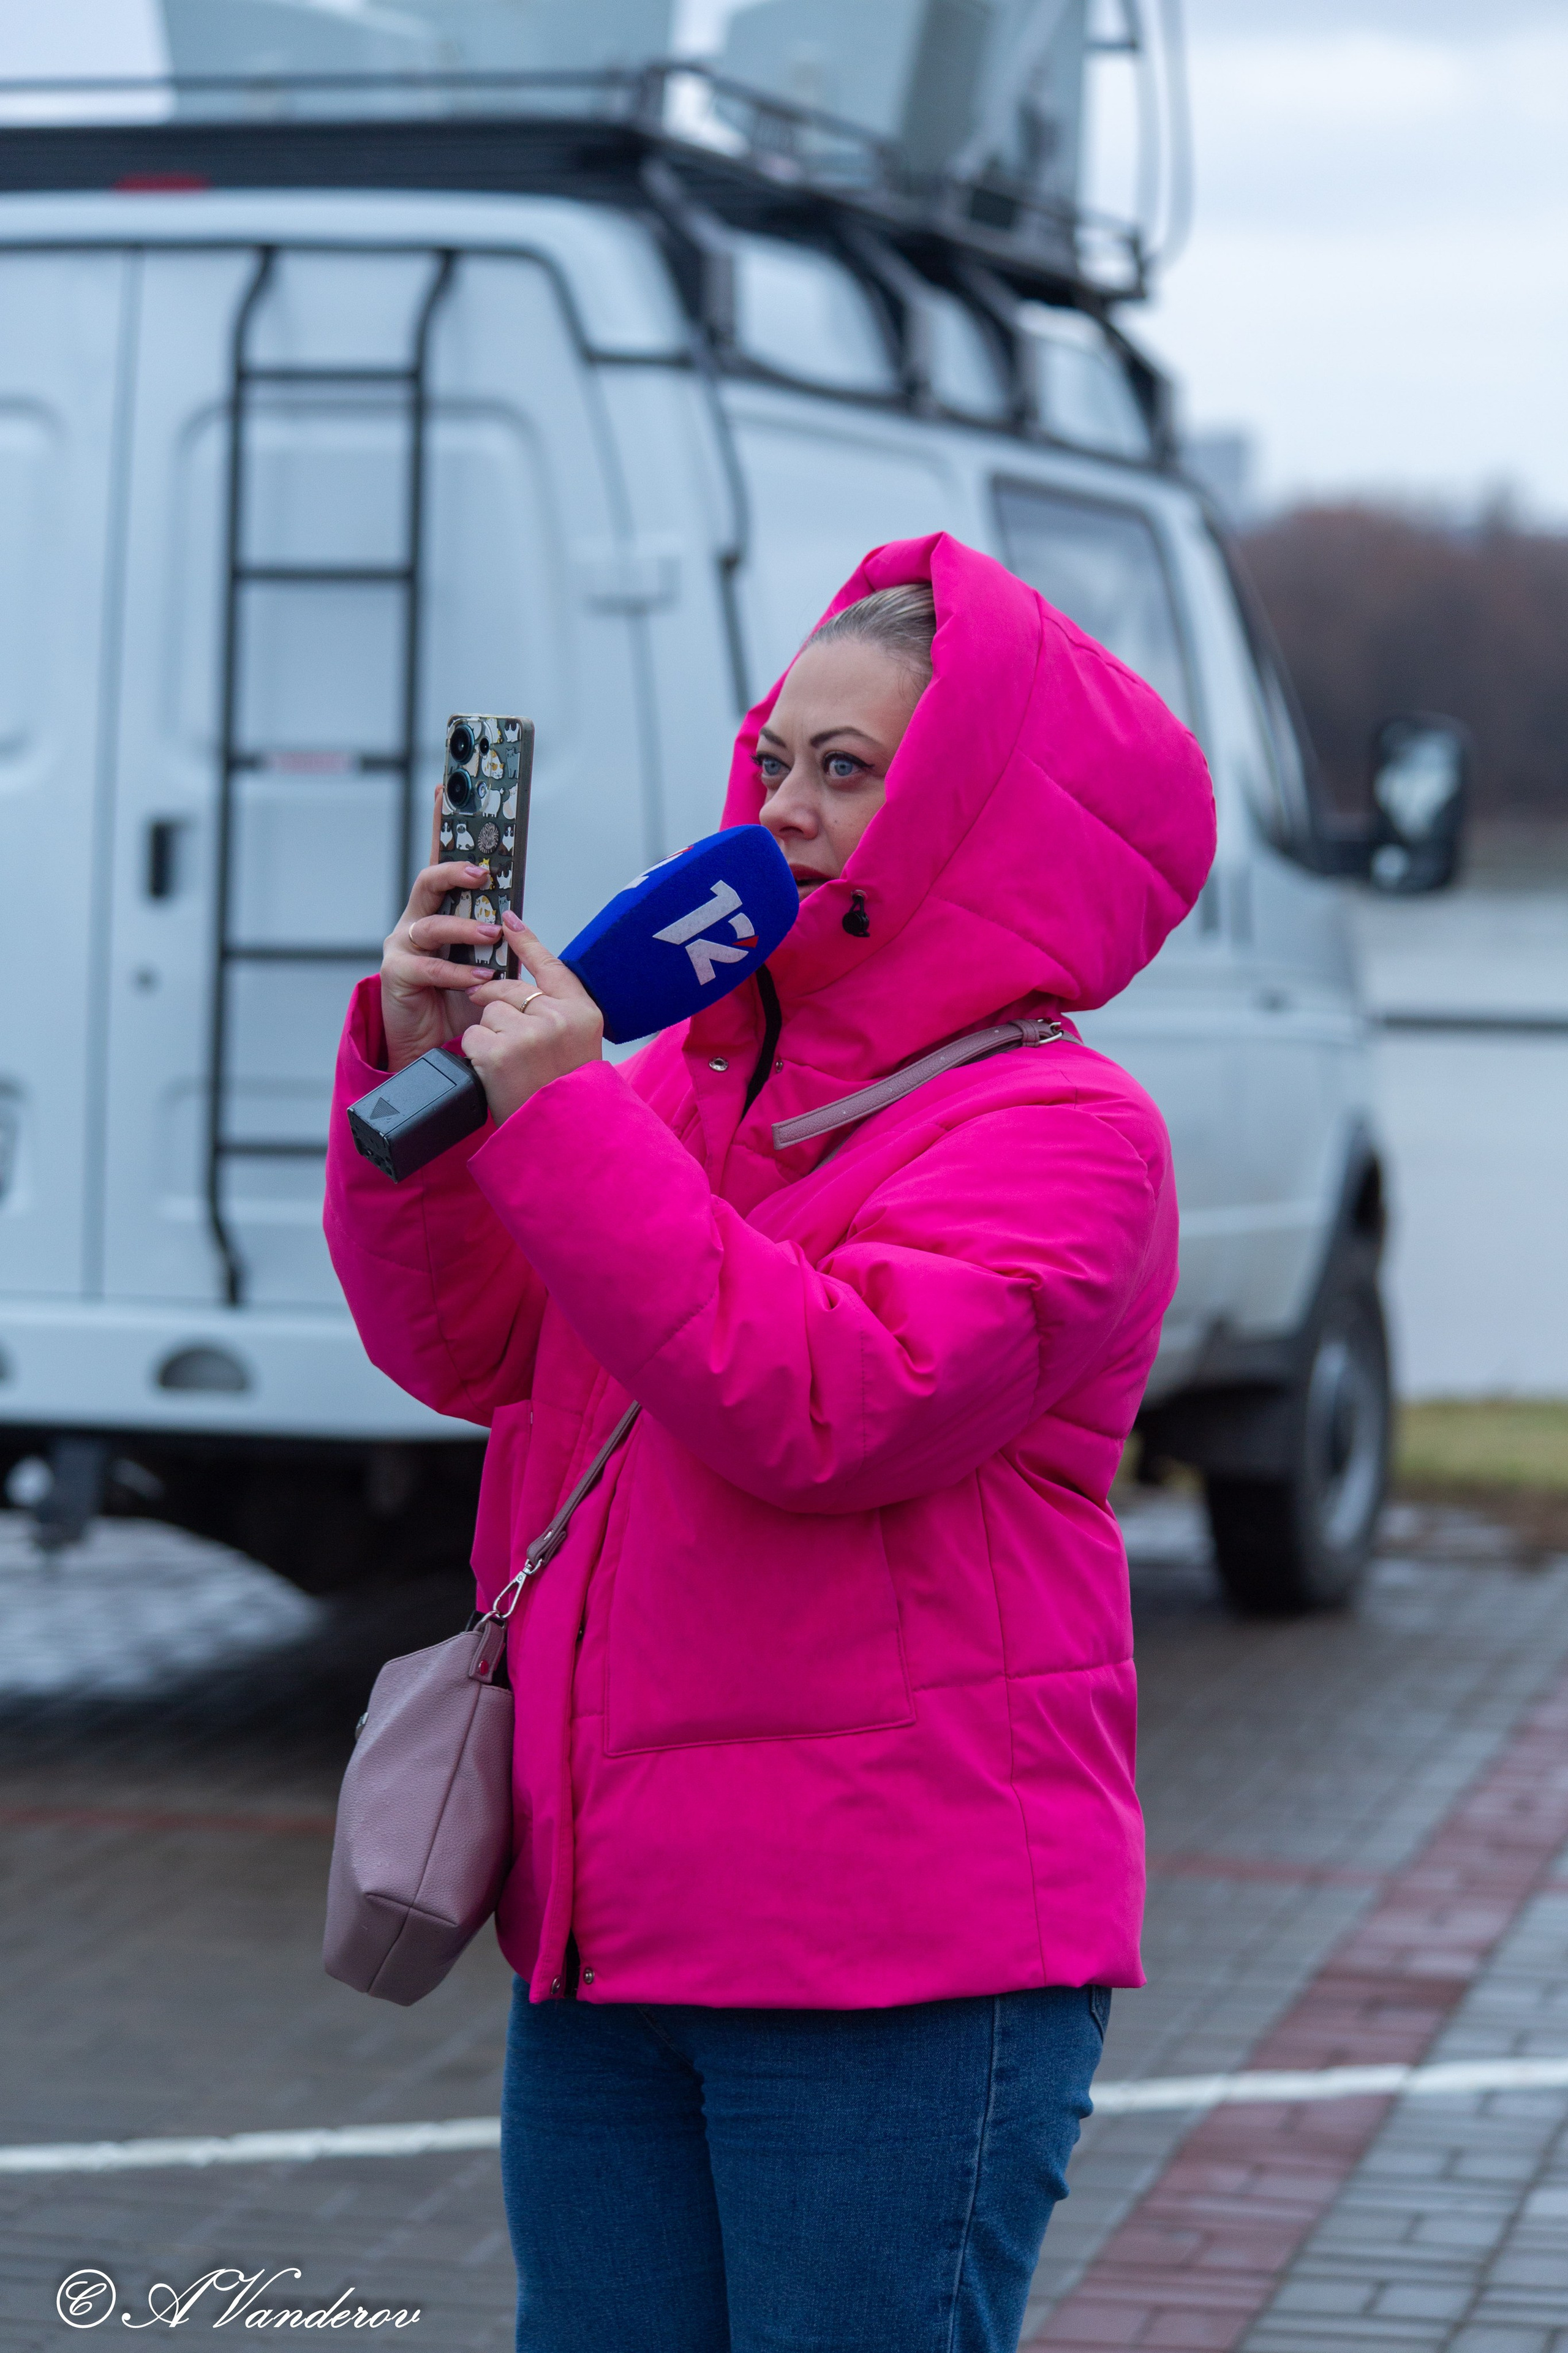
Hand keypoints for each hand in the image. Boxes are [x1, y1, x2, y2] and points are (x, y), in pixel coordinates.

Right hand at [380, 786, 505, 1072]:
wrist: (437, 1048)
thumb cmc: (464, 1002)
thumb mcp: (489, 963)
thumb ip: (498, 938)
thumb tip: (519, 917)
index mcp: (439, 910)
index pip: (439, 860)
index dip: (439, 825)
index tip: (446, 789)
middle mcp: (417, 921)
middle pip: (429, 880)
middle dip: (456, 872)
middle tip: (483, 874)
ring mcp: (403, 945)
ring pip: (431, 923)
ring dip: (465, 928)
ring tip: (491, 934)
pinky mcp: (397, 973)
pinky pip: (428, 965)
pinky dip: (457, 970)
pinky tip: (480, 976)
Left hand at [460, 912, 603, 1124]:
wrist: (561, 1135)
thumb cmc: (564, 1090)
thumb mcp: (576, 1043)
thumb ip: (557, 1008)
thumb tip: (519, 977)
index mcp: (583, 1012)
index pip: (552, 966)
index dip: (527, 941)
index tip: (508, 919)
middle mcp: (559, 1018)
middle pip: (510, 990)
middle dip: (501, 1012)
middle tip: (515, 1047)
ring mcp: (529, 1034)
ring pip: (489, 1013)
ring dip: (490, 1037)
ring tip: (512, 1067)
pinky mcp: (500, 1052)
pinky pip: (474, 1037)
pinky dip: (477, 1056)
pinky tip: (497, 1075)